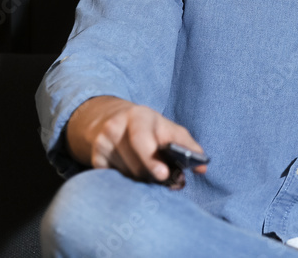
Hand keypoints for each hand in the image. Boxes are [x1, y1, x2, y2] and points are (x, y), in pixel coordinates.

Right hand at [65, 95, 206, 187]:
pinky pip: (116, 180)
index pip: (141, 137)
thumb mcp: (169, 129)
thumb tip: (202, 168)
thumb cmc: (150, 127)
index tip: (163, 175)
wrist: (113, 119)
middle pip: (136, 164)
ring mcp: (102, 144)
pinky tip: (136, 176)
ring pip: (128, 176)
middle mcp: (115, 128)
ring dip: (144, 181)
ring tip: (154, 177)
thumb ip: (188, 146)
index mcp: (138, 115)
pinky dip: (130, 182)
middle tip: (168, 182)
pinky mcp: (95, 160)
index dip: (151, 158)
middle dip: (154, 176)